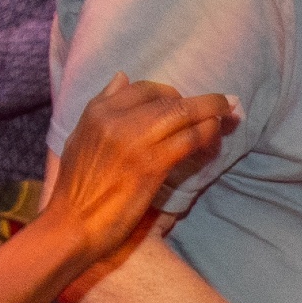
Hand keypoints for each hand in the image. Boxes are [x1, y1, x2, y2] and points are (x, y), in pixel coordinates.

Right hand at [47, 74, 236, 265]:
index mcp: (98, 111)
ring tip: (229, 114)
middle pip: (169, 99)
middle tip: (222, 103)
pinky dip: (207, 134)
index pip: (144, 88)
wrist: (71, 225)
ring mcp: (135, 140)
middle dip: (199, 101)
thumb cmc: (75, 189)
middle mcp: (116, 119)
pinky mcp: (152, 163)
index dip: (170, 94)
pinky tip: (214, 137)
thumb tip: (122, 76)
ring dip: (212, 112)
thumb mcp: (78, 138)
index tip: (185, 102)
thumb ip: (101, 106)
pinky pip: (189, 139)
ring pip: (184, 114)